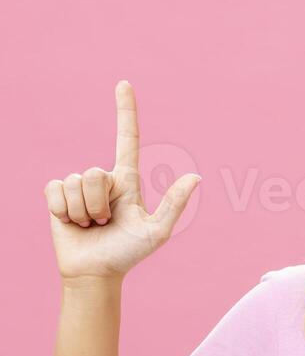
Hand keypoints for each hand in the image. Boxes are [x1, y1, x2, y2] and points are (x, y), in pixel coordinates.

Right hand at [45, 80, 201, 282]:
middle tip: (105, 221)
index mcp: (127, 180)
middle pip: (96, 172)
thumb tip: (196, 177)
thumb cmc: (128, 252)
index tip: (124, 84)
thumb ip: (174, 204)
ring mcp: (78, 185)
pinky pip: (57, 191)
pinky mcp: (57, 195)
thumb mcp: (157, 231)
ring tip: (91, 224)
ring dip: (84, 210)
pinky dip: (65, 212)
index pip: (127, 139)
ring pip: (77, 183)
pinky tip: (73, 223)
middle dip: (99, 203)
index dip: (125, 111)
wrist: (96, 271)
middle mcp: (103, 178)